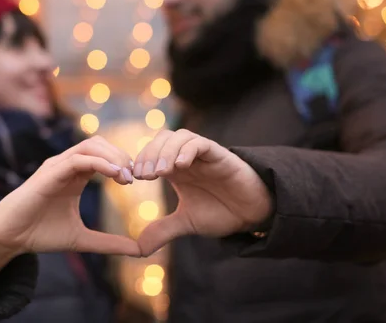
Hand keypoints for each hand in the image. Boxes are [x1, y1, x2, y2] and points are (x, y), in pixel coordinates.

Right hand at [0, 136, 138, 257]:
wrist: (9, 237)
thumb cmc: (39, 233)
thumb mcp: (81, 239)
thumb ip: (109, 243)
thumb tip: (138, 251)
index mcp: (75, 175)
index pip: (103, 155)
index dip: (122, 162)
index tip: (135, 180)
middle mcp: (66, 166)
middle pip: (99, 144)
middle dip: (120, 155)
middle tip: (133, 176)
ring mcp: (57, 166)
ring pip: (90, 145)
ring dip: (112, 155)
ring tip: (125, 175)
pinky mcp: (49, 173)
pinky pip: (77, 159)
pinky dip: (99, 162)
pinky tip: (114, 173)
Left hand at [133, 129, 272, 255]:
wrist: (252, 215)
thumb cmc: (221, 212)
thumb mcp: (187, 223)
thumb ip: (164, 230)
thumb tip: (139, 249)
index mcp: (176, 168)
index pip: (151, 152)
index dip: (140, 161)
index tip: (133, 180)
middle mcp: (187, 157)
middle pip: (161, 139)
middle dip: (149, 154)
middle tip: (145, 176)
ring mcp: (203, 154)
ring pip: (179, 136)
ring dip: (165, 151)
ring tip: (161, 173)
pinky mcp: (220, 155)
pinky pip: (201, 143)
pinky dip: (187, 150)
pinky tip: (180, 166)